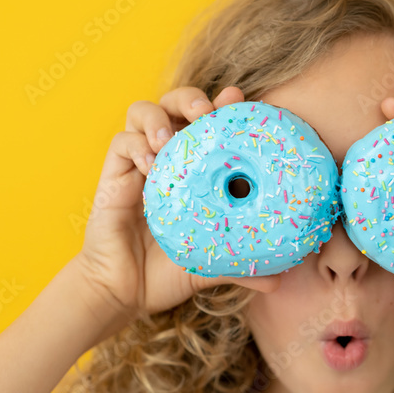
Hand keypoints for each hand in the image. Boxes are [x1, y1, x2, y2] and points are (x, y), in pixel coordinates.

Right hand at [73, 85, 280, 342]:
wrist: (125, 293)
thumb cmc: (166, 274)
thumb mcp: (210, 265)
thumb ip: (242, 266)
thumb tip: (280, 280)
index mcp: (194, 169)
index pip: (208, 124)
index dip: (223, 106)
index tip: (238, 99)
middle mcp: (167, 158)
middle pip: (175, 104)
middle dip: (190, 99)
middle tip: (204, 113)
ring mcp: (138, 164)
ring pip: (142, 112)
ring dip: (157, 116)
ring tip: (169, 137)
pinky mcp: (113, 175)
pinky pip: (121, 143)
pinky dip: (136, 145)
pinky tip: (150, 164)